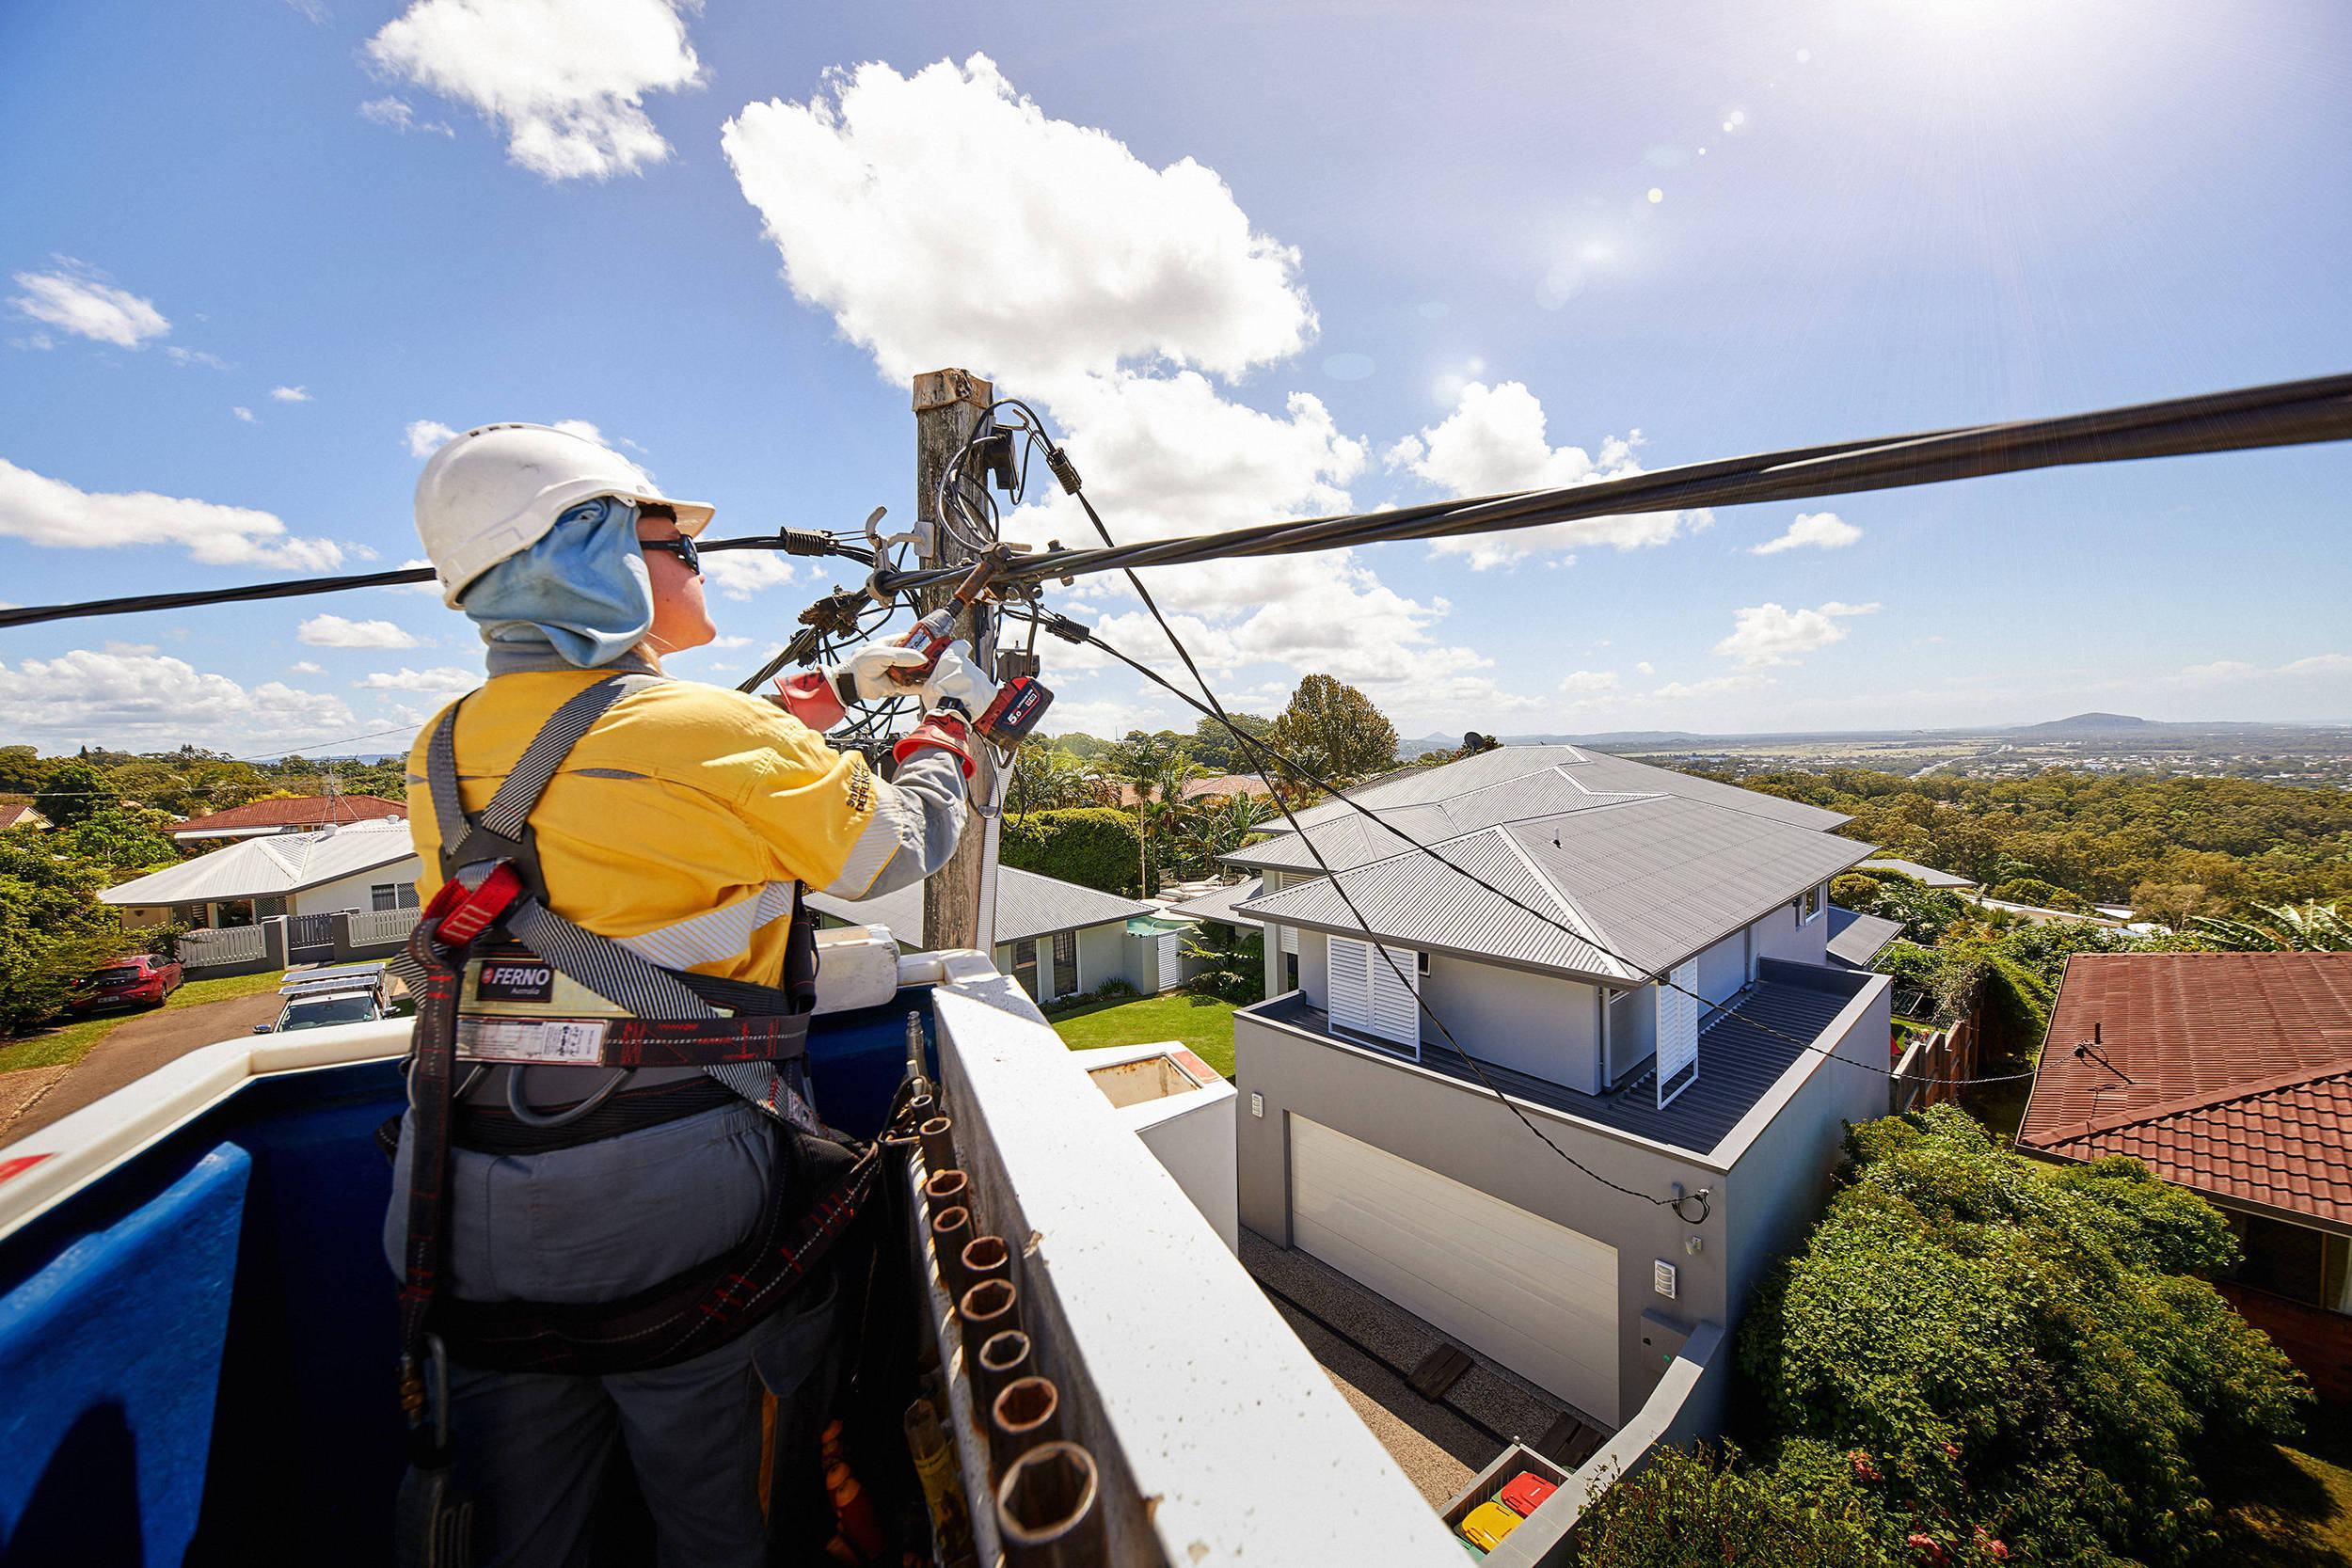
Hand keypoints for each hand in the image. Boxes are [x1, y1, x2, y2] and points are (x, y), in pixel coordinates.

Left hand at [834, 637, 984, 710]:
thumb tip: (921, 658)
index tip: (937, 642)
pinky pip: (914, 686)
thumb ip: (903, 655)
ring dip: (927, 672)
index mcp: (893, 644)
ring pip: (918, 671)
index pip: (914, 640)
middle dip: (930, 658)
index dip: (926, 641)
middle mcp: (898, 657)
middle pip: (919, 657)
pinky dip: (922, 686)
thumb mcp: (882, 653)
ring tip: (939, 671)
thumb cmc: (861, 663)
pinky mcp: (899, 686)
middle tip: (941, 658)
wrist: (852, 682)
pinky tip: (931, 684)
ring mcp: (899, 671)